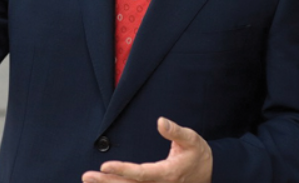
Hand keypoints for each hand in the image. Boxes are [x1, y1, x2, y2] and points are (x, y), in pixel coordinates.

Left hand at [82, 117, 211, 182]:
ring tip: (88, 179)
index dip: (122, 170)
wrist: (212, 173)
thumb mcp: (192, 139)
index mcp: (168, 174)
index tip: (104, 166)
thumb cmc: (199, 154)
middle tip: (86, 176)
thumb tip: (160, 121)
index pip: (141, 174)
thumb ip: (176, 131)